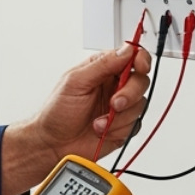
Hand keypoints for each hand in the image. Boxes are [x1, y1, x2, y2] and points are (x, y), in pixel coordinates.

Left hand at [0, 46, 151, 194]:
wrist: (53, 144)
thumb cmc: (57, 112)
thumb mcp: (75, 81)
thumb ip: (102, 64)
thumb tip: (126, 50)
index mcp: (103, 69)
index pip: (131, 56)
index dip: (141, 59)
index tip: (140, 66)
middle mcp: (114, 86)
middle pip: (141, 81)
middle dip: (130, 93)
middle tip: (115, 103)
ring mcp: (120, 107)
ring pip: (140, 105)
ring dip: (120, 116)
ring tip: (99, 122)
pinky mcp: (123, 126)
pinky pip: (135, 125)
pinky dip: (119, 129)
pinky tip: (102, 130)